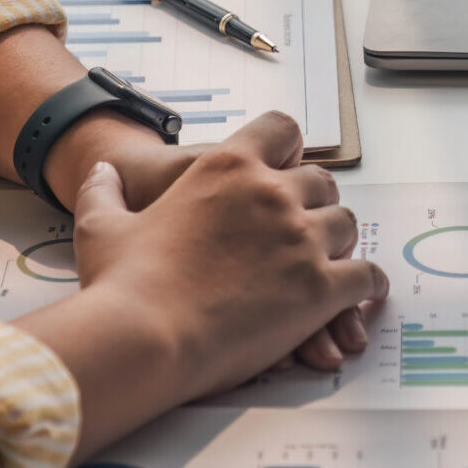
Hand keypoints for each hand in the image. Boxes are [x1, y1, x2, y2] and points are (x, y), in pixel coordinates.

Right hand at [17, 111, 389, 460]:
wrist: (143, 338)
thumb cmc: (121, 285)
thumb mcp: (102, 225)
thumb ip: (103, 192)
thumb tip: (101, 172)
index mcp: (226, 167)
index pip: (282, 129)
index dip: (286, 149)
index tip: (283, 171)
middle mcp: (273, 194)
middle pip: (322, 182)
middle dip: (315, 204)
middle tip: (302, 231)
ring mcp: (302, 238)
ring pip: (347, 225)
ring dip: (338, 242)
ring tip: (327, 263)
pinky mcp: (321, 286)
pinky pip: (366, 274)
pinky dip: (366, 284)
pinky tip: (361, 293)